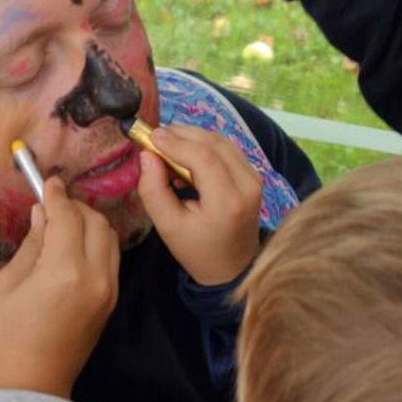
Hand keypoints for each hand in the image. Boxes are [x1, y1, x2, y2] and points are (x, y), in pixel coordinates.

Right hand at [0, 178, 120, 395]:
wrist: (33, 383)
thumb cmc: (8, 334)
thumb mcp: (9, 283)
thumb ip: (32, 243)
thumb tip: (42, 213)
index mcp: (65, 271)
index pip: (68, 217)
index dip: (57, 196)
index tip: (48, 183)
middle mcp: (95, 276)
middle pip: (97, 221)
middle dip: (76, 207)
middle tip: (53, 206)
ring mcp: (109, 289)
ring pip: (110, 237)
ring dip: (90, 222)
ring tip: (65, 223)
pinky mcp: (113, 300)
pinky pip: (111, 258)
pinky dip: (98, 242)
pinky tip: (76, 245)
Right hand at [136, 126, 262, 285]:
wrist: (232, 267)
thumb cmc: (197, 250)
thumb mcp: (168, 226)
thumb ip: (153, 190)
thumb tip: (147, 154)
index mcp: (227, 202)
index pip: (203, 158)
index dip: (176, 142)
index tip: (151, 136)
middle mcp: (247, 185)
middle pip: (214, 143)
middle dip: (182, 134)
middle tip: (155, 137)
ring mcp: (254, 178)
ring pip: (221, 142)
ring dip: (192, 138)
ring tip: (167, 147)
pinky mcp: (253, 175)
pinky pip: (226, 149)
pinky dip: (204, 146)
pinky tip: (185, 158)